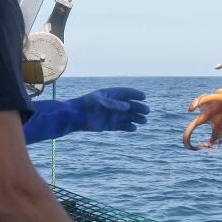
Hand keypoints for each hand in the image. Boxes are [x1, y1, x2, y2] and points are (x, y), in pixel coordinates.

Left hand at [23, 88, 148, 143]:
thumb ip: (113, 104)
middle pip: (129, 105)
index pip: (126, 93)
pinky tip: (134, 129)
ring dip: (135, 118)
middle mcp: (112, 104)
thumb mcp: (99, 101)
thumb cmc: (85, 105)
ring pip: (127, 117)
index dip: (135, 94)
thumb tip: (127, 107)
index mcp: (110, 95)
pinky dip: (128, 127)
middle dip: (138, 108)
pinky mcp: (108, 125)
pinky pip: (121, 126)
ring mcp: (110, 115)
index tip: (144, 97)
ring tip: (144, 121)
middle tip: (147, 111)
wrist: (74, 116)